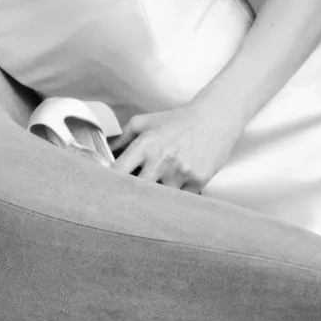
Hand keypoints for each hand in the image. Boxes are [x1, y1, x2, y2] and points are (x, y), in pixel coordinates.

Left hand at [113, 102, 243, 191]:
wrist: (214, 120)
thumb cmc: (177, 121)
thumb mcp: (145, 121)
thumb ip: (122, 137)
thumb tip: (106, 153)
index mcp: (145, 145)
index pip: (118, 172)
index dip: (110, 183)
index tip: (107, 189)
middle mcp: (161, 160)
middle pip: (137, 191)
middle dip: (131, 195)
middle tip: (128, 199)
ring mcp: (180, 173)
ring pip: (159, 198)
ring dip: (155, 198)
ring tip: (156, 192)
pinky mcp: (198, 181)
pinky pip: (180, 200)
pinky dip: (175, 198)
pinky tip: (175, 190)